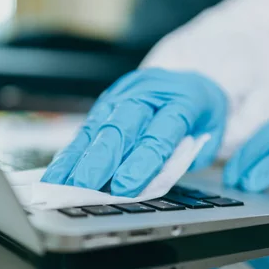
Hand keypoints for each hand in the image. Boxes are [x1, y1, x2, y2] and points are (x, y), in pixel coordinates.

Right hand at [41, 69, 226, 196]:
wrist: (190, 81)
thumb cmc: (201, 115)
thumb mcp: (211, 135)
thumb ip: (187, 159)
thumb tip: (154, 184)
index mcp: (183, 99)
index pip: (160, 132)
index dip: (141, 161)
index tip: (125, 187)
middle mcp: (150, 92)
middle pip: (121, 126)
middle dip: (101, 160)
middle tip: (86, 186)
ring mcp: (124, 94)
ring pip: (98, 126)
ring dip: (79, 159)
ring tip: (63, 184)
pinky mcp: (106, 102)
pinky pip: (87, 129)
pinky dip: (72, 154)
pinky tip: (58, 172)